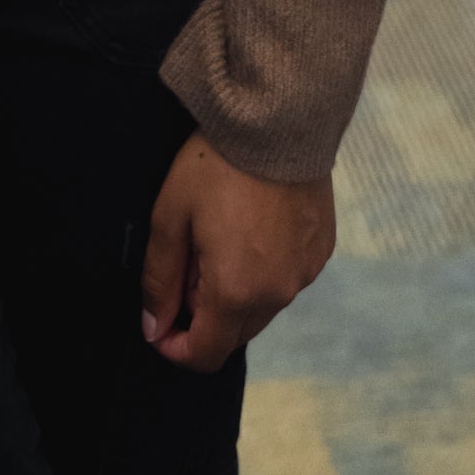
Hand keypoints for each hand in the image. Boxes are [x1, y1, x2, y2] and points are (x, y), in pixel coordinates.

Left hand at [140, 132, 334, 372]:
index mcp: (235, 292)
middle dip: (205, 315)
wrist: (278, 120)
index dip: (176, 348)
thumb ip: (159, 280)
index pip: (205, 355)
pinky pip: (287, 280)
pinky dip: (266, 271)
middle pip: (234, 333)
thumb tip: (153, 328)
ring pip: (263, 308)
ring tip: (221, 237)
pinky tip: (253, 227)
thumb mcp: (171, 216)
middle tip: (190, 262)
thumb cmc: (216, 165)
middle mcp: (277, 294)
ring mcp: (304, 274)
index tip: (160, 323)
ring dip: (237, 293)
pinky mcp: (321, 252)